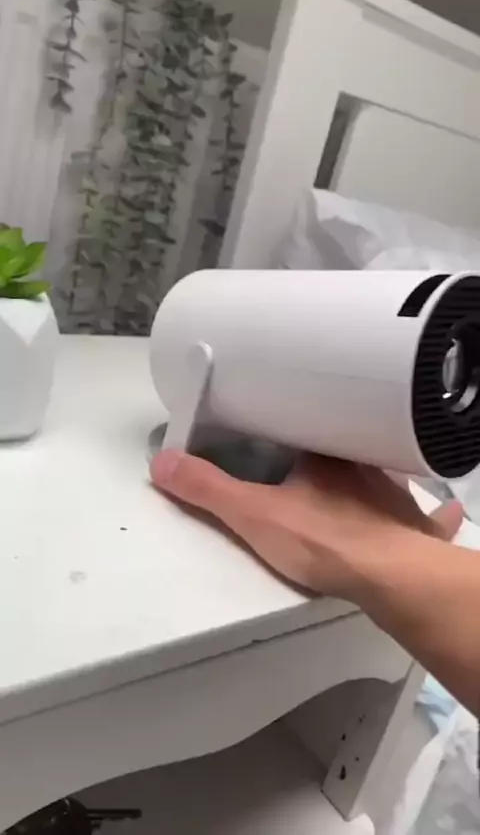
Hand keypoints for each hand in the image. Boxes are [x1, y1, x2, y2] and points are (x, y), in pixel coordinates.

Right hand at [150, 451, 462, 602]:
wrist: (392, 577)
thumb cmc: (327, 541)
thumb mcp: (254, 515)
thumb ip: (208, 489)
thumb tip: (164, 464)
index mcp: (324, 454)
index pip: (306, 422)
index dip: (293, 421)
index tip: (283, 419)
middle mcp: (364, 465)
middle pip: (344, 446)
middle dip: (336, 446)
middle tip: (323, 449)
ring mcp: (395, 494)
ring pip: (384, 473)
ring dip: (374, 473)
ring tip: (363, 475)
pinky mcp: (415, 528)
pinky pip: (429, 515)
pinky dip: (432, 513)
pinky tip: (444, 512)